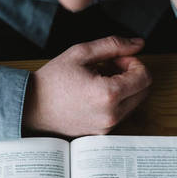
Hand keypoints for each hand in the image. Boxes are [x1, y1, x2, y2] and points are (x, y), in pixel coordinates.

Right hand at [22, 36, 151, 135]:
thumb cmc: (53, 79)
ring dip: (124, 88)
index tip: (117, 58)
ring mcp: (107, 127)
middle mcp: (111, 115)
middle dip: (132, 75)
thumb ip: (114, 45)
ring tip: (100, 79)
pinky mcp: (101, 133)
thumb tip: (139, 44)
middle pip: (143, 91)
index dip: (134, 62)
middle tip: (110, 67)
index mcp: (108, 94)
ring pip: (134, 103)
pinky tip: (95, 93)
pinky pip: (121, 114)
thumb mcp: (81, 53)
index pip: (144, 77)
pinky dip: (116, 101)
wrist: (32, 106)